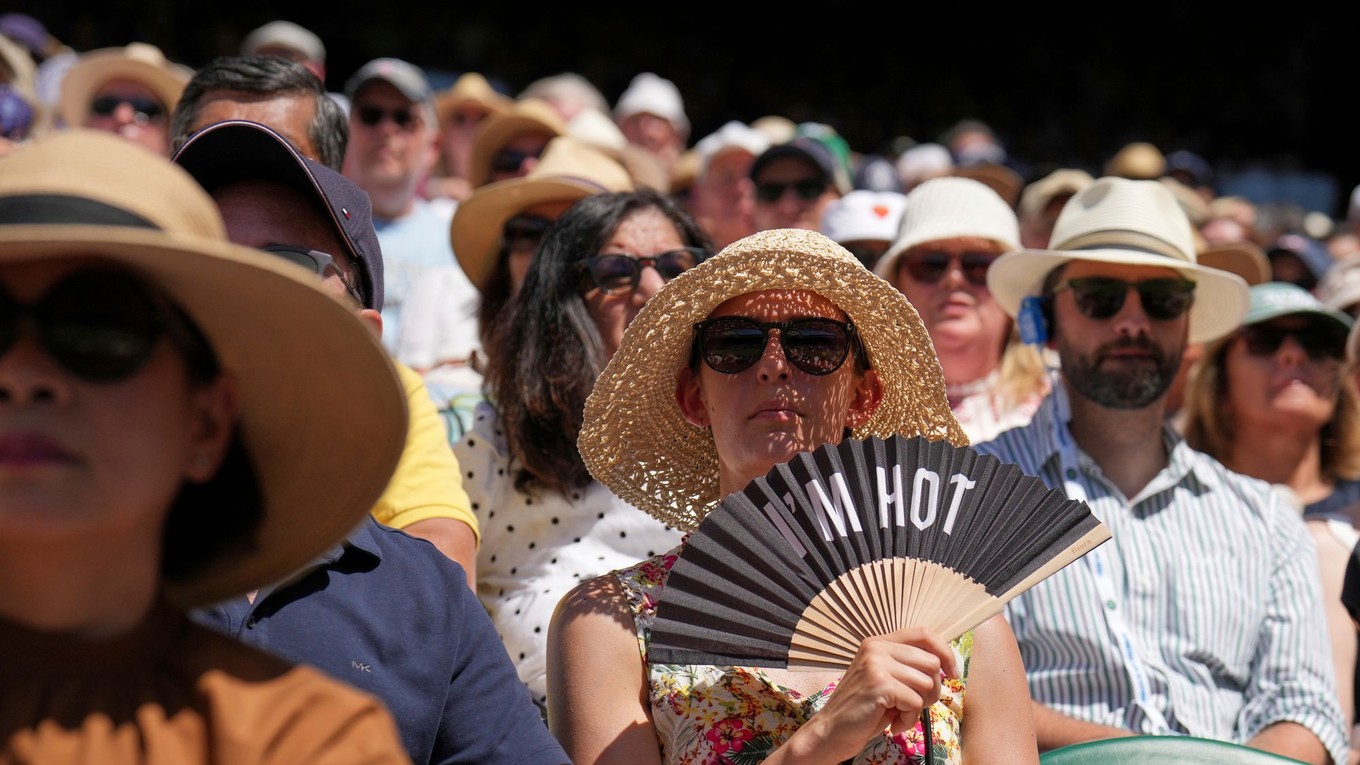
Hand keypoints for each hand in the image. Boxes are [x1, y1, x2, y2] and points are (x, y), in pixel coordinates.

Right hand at [782, 627, 958, 762]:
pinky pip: (915, 701)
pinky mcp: (879, 684)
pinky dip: (909, 719)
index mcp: (879, 643)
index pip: (924, 633)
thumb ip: (908, 666)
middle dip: (931, 690)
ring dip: (918, 708)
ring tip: (898, 714)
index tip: (953, 673)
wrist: (831, 731)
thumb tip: (946, 665)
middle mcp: (877, 648)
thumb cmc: (864, 709)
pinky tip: (893, 723)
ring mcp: (876, 664)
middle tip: (913, 705)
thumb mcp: (886, 679)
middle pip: (931, 662)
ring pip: (926, 683)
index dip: (945, 652)